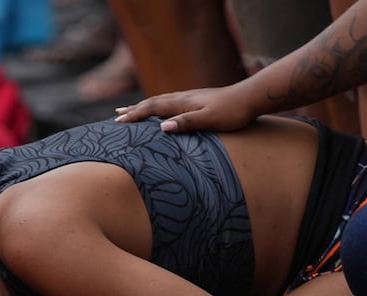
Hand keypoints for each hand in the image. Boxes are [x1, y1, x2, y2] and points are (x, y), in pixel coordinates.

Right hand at [113, 83, 258, 132]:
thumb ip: (185, 123)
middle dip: (134, 109)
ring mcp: (189, 98)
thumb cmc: (231, 112)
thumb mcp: (208, 120)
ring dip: (144, 106)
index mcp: (182, 103)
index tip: (118, 121)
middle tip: (116, 114)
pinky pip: (169, 102)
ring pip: (160, 101)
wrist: (250, 97)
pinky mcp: (196, 100)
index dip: (135, 115)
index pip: (152, 108)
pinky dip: (157, 106)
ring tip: (132, 109)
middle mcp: (183, 98)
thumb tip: (162, 128)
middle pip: (152, 102)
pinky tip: (160, 110)